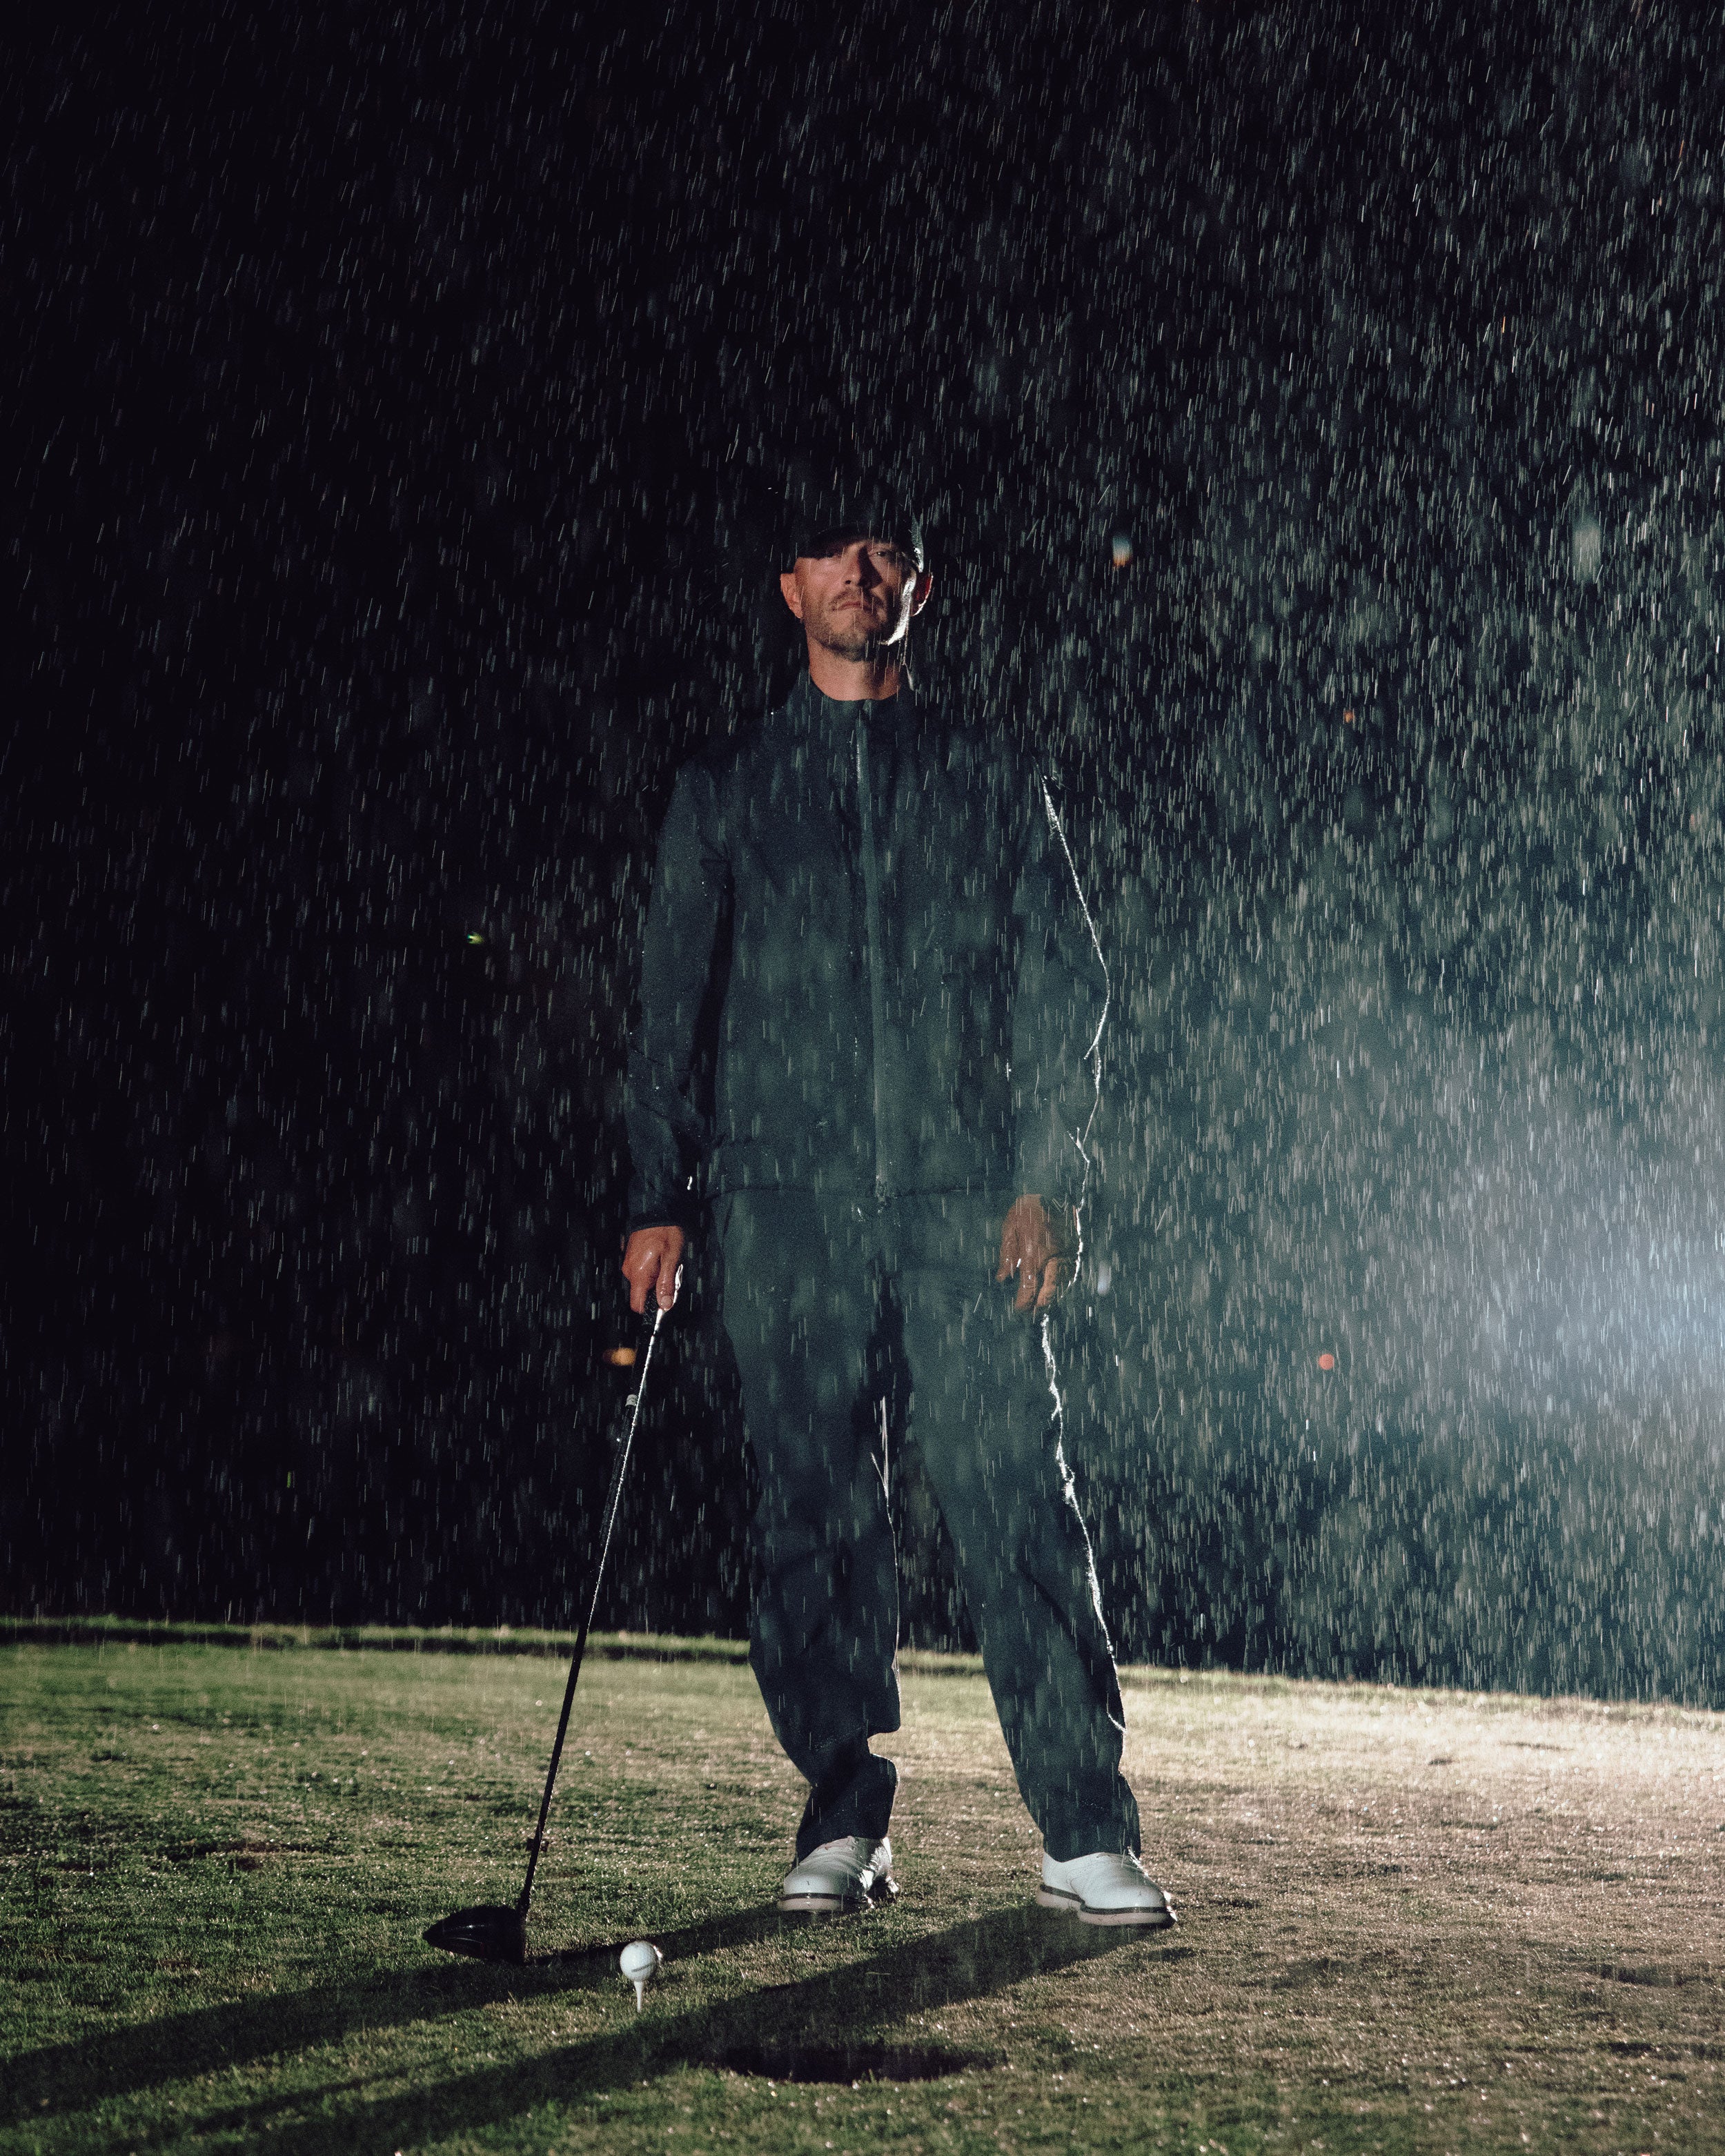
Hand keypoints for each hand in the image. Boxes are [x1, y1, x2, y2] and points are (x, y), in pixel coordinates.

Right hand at [621, 1225, 685, 1315]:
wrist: (656, 1210)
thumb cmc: (664, 1232)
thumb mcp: (671, 1258)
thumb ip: (667, 1283)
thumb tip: (665, 1305)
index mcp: (638, 1273)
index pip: (637, 1305)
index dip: (650, 1308)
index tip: (663, 1302)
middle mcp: (630, 1270)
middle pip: (643, 1293)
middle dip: (658, 1289)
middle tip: (672, 1273)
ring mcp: (629, 1263)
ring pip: (643, 1282)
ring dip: (657, 1278)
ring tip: (667, 1262)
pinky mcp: (632, 1257)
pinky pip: (641, 1271)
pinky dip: (652, 1269)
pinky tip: (661, 1258)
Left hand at [995, 1194, 1076, 1312]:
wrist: (1053, 1189)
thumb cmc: (1028, 1208)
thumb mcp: (1010, 1228)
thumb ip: (1007, 1255)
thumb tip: (1002, 1277)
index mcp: (1033, 1253)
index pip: (1029, 1286)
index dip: (1024, 1301)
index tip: (1019, 1310)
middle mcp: (1053, 1257)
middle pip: (1050, 1290)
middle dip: (1042, 1305)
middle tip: (1034, 1314)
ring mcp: (1067, 1254)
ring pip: (1064, 1284)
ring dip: (1055, 1297)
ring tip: (1046, 1307)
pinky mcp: (1077, 1249)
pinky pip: (1072, 1273)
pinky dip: (1065, 1284)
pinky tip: (1059, 1290)